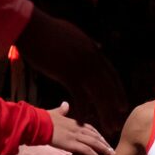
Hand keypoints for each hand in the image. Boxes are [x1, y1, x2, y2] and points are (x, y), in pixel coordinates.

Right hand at [17, 8, 129, 137]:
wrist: (32, 27)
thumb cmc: (49, 30)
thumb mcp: (76, 35)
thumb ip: (88, 45)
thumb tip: (98, 45)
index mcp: (94, 51)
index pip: (112, 75)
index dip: (117, 91)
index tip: (122, 105)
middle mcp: (92, 60)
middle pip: (108, 88)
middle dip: (115, 107)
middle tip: (119, 122)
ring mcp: (81, 67)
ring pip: (99, 95)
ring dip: (105, 113)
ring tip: (109, 127)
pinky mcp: (67, 73)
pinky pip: (79, 96)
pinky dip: (82, 109)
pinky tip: (82, 120)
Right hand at [47, 102, 114, 154]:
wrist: (36, 123)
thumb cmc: (43, 119)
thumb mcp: (55, 113)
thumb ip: (62, 110)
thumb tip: (65, 104)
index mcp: (73, 122)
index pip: (90, 128)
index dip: (98, 135)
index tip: (103, 140)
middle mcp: (77, 128)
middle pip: (95, 136)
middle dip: (104, 143)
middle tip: (112, 149)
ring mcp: (75, 136)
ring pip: (94, 143)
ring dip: (104, 149)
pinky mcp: (71, 143)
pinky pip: (87, 150)